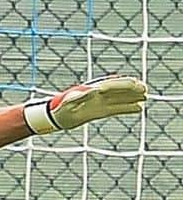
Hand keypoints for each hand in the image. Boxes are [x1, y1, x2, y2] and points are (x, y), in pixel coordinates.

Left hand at [24, 75, 146, 133]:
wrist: (54, 116)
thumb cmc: (59, 109)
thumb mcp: (66, 104)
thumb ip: (76, 99)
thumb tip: (85, 94)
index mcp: (90, 91)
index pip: (110, 85)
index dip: (122, 85)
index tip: (135, 84)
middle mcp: (97, 95)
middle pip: (117, 90)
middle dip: (130, 89)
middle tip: (144, 88)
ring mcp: (99, 103)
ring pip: (119, 98)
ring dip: (132, 97)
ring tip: (145, 96)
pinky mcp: (99, 111)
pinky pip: (116, 108)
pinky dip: (127, 107)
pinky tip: (138, 108)